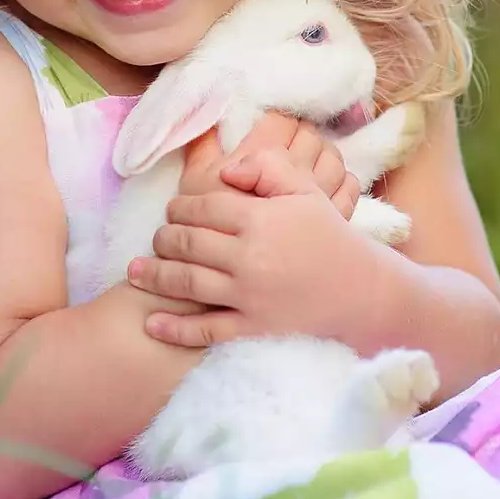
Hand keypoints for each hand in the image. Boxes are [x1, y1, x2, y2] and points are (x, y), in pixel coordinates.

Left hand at [130, 149, 397, 348]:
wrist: (365, 294)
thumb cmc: (332, 239)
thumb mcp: (307, 191)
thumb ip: (268, 167)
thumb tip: (225, 169)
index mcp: (261, 219)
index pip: (203, 207)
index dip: (181, 207)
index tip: (173, 210)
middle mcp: (250, 258)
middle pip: (188, 243)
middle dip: (164, 238)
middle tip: (157, 238)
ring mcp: (249, 297)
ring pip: (187, 284)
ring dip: (155, 276)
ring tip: (135, 272)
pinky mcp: (253, 330)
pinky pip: (205, 331)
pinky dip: (174, 329)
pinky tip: (151, 323)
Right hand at [177, 112, 359, 218]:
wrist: (228, 278)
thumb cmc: (208, 229)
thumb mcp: (194, 182)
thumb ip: (203, 146)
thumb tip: (207, 112)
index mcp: (263, 155)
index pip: (282, 120)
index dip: (277, 121)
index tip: (269, 129)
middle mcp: (296, 172)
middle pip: (311, 136)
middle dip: (300, 135)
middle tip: (287, 144)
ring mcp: (318, 197)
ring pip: (334, 160)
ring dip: (323, 155)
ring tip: (307, 163)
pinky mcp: (332, 221)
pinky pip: (349, 190)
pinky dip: (342, 182)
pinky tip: (326, 186)